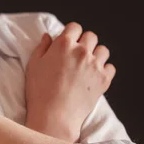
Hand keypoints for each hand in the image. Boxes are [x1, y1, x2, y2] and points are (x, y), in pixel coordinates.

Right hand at [24, 22, 115, 141]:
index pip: (74, 27)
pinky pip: (111, 67)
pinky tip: (94, 76)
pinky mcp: (104, 80)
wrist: (54, 116)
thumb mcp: (33, 65)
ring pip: (103, 50)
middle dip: (84, 42)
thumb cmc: (39, 91)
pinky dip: (104, 69)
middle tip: (77, 53)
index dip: (71, 33)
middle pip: (91, 36)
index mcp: (63, 44)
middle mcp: (82, 51)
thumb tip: (48, 36)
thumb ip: (42, 47)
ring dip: (96, 54)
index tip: (69, 40)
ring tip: (87, 64)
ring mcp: (95, 65)